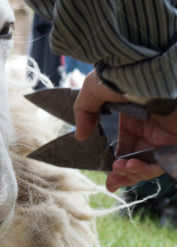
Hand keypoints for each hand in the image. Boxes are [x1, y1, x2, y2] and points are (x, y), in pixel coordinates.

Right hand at [74, 70, 176, 191]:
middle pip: (138, 162)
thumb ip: (84, 112)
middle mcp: (151, 129)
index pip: (126, 149)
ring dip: (133, 173)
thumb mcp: (93, 90)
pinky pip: (165, 163)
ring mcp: (165, 135)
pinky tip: (132, 166)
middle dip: (124, 175)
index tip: (107, 178)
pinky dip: (148, 170)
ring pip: (151, 166)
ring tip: (121, 168)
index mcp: (133, 119)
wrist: (147, 66)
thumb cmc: (122, 73)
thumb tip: (80, 137)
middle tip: (112, 180)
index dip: (116, 166)